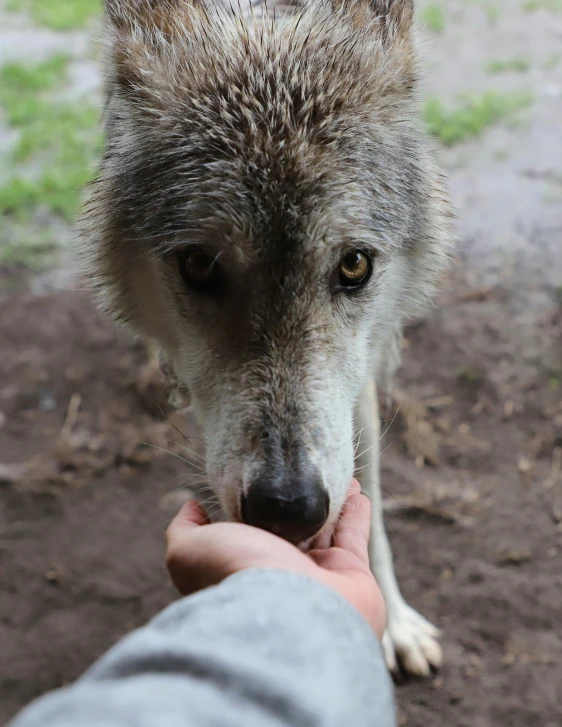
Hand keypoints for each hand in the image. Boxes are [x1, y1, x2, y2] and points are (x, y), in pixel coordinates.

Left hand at [166, 481, 385, 636]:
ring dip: (330, 503)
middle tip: (302, 475)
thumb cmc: (236, 577)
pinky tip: (356, 489)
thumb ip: (184, 529)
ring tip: (336, 475)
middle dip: (295, 506)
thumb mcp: (189, 549)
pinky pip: (354, 535)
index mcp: (244, 568)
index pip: (249, 532)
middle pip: (291, 530)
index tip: (259, 482)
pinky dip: (356, 511)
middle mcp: (281, 574)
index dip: (253, 506)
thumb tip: (190, 508)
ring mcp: (318, 575)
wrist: (291, 612)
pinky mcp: (352, 573)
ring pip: (324, 529)